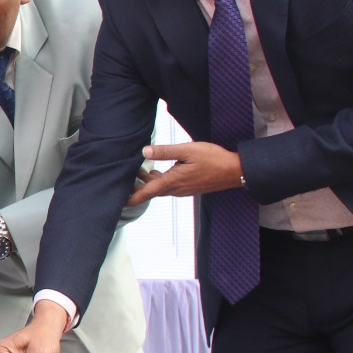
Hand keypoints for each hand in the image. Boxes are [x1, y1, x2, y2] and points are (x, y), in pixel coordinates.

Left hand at [127, 142, 242, 205]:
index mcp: (172, 182)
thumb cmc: (213, 159)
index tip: (117, 202)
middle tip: (122, 177)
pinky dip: (158, 180)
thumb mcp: (187, 150)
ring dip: (147, 181)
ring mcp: (182, 190)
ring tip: (137, 170)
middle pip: (150, 191)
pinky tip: (156, 170)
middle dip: (135, 186)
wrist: (235, 171)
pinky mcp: (188, 187)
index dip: (130, 198)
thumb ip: (165, 151)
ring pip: (159, 188)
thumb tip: (144, 151)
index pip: (145, 193)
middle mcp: (175, 190)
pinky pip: (168, 186)